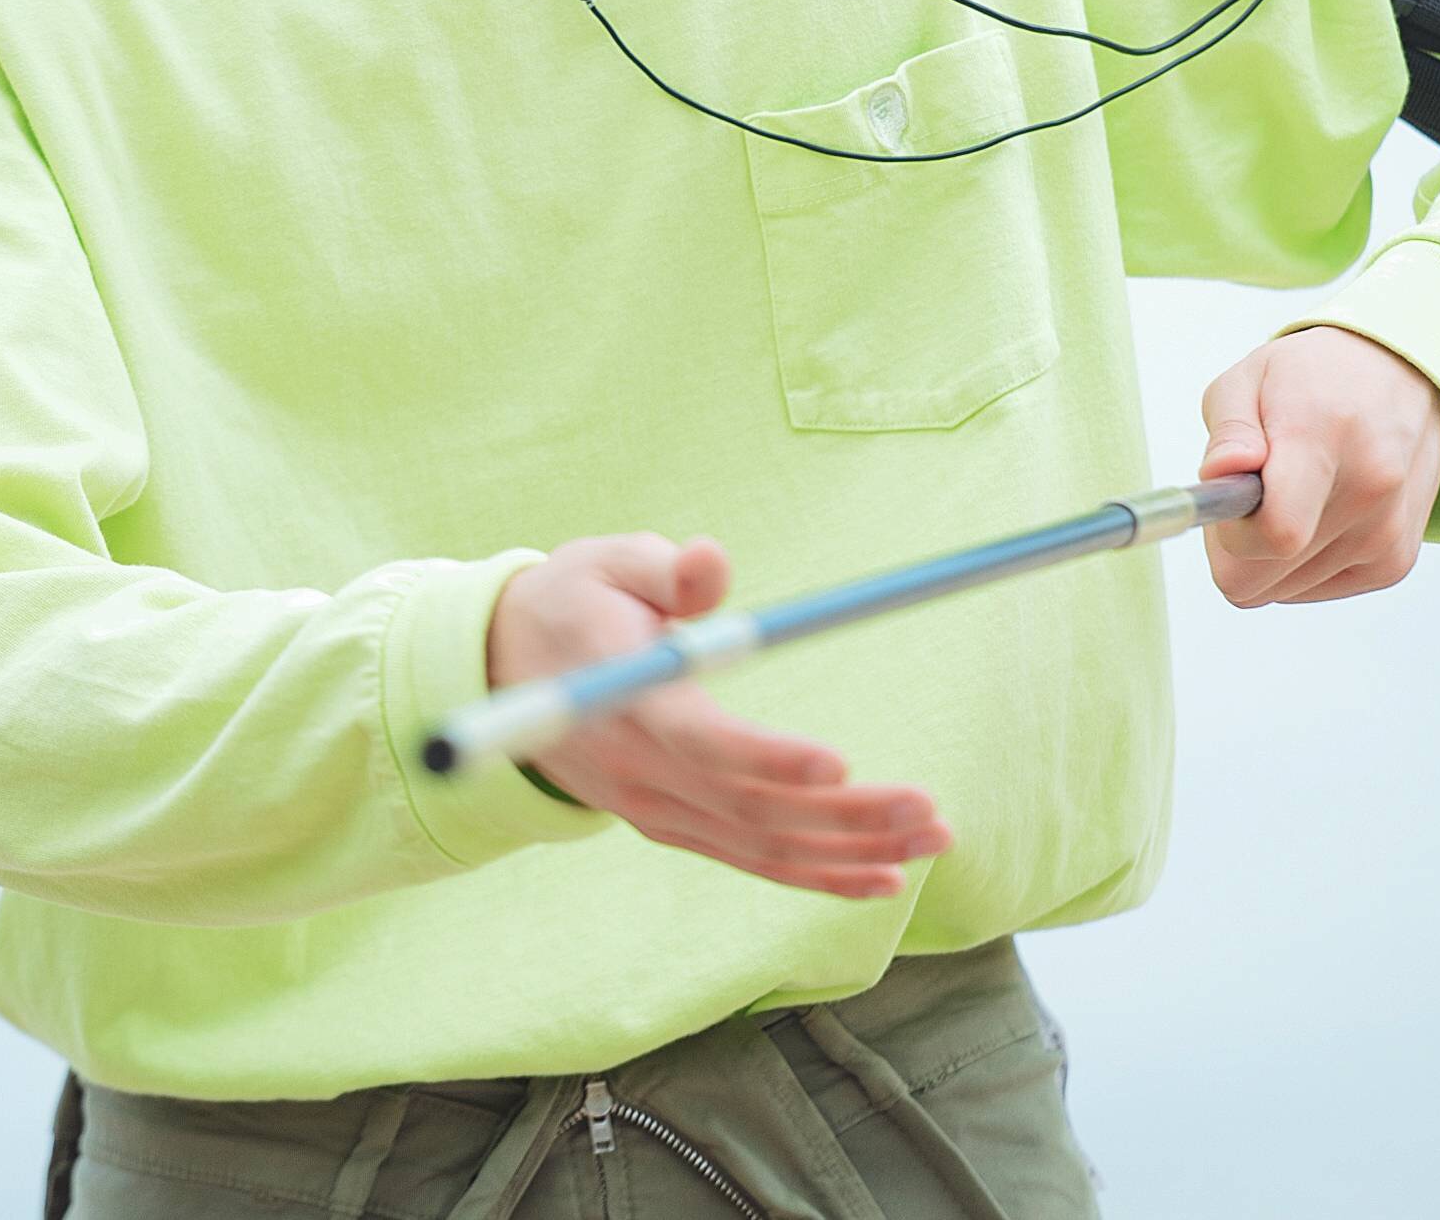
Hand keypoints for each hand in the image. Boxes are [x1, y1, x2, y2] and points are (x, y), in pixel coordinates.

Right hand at [486, 533, 953, 898]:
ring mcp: (657, 811)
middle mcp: (642, 774)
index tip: (838, 763)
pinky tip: (886, 877)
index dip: (768, 761)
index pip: (701, 745)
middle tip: (927, 808)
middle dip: (845, 816)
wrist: (506, 675)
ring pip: (762, 846)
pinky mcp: (674, 826)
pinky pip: (753, 861)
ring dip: (851, 851)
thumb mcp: (604, 561)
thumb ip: (663, 567)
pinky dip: (819, 875)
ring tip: (933, 836)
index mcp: (628, 703)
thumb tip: (713, 562)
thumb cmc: (574, 601)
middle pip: (751, 808)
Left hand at [1197, 327, 1439, 607]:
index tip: (1227, 499)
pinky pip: (1313, 590)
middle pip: (1263, 578)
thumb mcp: (1250, 377)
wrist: (1402, 380)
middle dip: (1236, 544)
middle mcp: (1368, 493)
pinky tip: (1314, 511)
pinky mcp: (1395, 563)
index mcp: (1324, 438)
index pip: (1276, 533)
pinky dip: (1299, 562)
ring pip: (1282, 591)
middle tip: (1247, 493)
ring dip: (1268, 554)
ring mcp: (1387, 536)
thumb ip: (1229, 431)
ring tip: (1288, 493)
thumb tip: (1218, 476)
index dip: (1231, 532)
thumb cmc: (1314, 377)